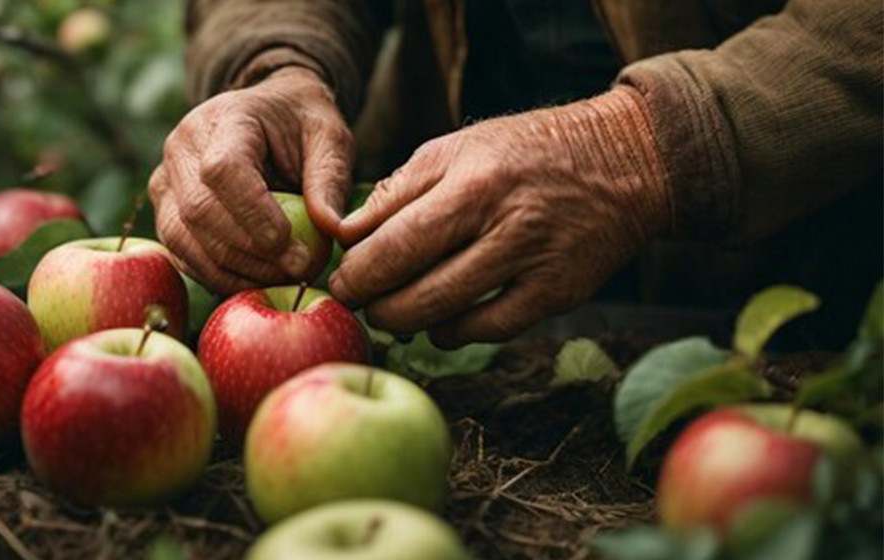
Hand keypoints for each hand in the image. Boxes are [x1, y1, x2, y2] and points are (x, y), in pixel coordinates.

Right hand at [149, 66, 352, 294]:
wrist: (267, 113)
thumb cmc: (300, 125)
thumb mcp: (329, 137)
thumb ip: (330, 179)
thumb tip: (334, 230)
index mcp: (225, 118)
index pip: (223, 169)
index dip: (254, 214)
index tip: (293, 246)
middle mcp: (182, 147)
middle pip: (200, 210)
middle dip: (249, 251)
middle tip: (297, 270)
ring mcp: (166, 180)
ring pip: (184, 238)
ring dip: (233, 270)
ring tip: (281, 278)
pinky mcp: (164, 210)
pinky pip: (182, 253)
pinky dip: (218, 276)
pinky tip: (256, 280)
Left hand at [329, 86, 670, 346]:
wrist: (625, 161)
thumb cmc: (523, 152)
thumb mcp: (457, 149)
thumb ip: (398, 191)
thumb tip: (345, 235)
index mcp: (473, 181)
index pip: (395, 242)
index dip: (357, 272)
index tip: (337, 281)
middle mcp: (506, 224)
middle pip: (417, 286)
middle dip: (373, 303)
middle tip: (355, 303)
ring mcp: (536, 264)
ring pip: (449, 315)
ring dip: (406, 322)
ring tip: (389, 314)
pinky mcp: (559, 294)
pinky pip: (490, 330)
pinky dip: (454, 333)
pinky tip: (437, 324)